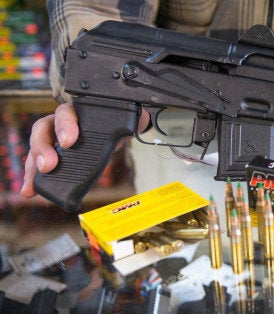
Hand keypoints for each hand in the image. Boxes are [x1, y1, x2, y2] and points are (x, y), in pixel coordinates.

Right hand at [21, 102, 148, 197]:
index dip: (65, 126)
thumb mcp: (123, 119)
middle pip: (43, 129)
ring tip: (32, 186)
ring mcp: (53, 139)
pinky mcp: (51, 155)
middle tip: (48, 166)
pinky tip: (30, 191)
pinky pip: (37, 164)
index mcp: (77, 111)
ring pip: (37, 148)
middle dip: (43, 149)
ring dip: (33, 167)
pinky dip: (32, 179)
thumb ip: (132, 118)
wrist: (111, 131)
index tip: (69, 141)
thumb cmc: (112, 124)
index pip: (66, 113)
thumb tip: (141, 118)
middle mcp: (60, 122)